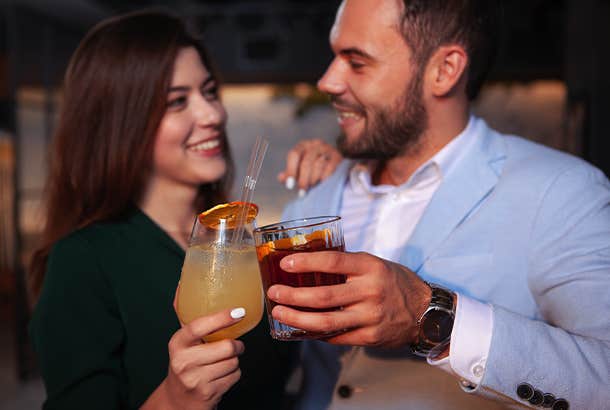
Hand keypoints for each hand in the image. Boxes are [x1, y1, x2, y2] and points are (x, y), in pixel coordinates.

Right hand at [164, 309, 244, 409]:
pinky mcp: (208, 394)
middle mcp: (183, 362)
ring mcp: (195, 380)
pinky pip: (234, 376)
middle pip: (226, 347)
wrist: (178, 400)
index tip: (238, 311)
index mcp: (177, 343)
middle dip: (236, 346)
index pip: (198, 326)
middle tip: (234, 345)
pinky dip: (234, 374)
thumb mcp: (182, 340)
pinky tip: (222, 375)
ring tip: (223, 361)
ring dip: (234, 360)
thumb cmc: (185, 363)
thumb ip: (184, 313)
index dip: (221, 318)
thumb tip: (182, 284)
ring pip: (233, 362)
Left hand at [266, 251, 431, 347]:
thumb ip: (348, 264)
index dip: (307, 262)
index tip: (285, 263)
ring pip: (327, 321)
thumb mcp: (376, 264)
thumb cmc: (395, 283)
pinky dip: (316, 333)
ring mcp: (370, 317)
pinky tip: (301, 328)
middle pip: (324, 296)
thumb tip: (309, 261)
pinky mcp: (370, 336)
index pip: (334, 262)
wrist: (426, 311)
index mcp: (370, 267)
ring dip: (298, 319)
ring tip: (280, 313)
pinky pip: (336, 337)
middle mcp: (371, 291)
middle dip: (293, 296)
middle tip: (274, 293)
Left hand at [278, 139, 341, 195]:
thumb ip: (290, 173)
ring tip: (312, 188)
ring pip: (318, 166)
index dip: (291, 170)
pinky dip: (324, 179)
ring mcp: (328, 149)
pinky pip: (329, 169)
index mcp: (303, 145)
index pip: (294, 154)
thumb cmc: (313, 167)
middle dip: (303, 180)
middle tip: (302, 193)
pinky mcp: (338, 157)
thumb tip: (281, 178)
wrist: (335, 164)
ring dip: (313, 180)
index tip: (290, 185)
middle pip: (306, 162)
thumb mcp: (300, 169)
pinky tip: (322, 184)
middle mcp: (315, 144)